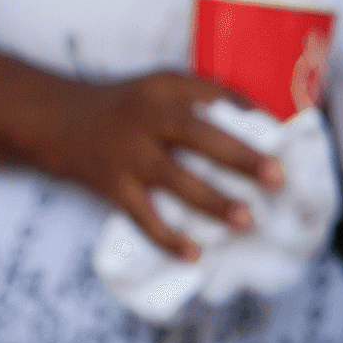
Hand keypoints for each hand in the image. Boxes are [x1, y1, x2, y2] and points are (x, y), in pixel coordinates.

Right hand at [34, 71, 285, 260]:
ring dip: (213, 202)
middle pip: (197, 135)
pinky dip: (168, 239)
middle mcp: (145, 118)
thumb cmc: (127, 109)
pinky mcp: (113, 187)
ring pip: (175, 180)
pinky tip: (195, 255)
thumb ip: (200, 98)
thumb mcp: (158, 88)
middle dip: (240, 157)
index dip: (247, 108)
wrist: (59, 122)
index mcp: (162, 89)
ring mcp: (128, 155)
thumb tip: (262, 122)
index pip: (211, 91)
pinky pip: (143, 217)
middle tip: (277, 176)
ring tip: (248, 220)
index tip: (284, 129)